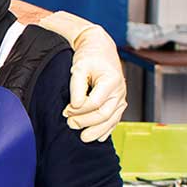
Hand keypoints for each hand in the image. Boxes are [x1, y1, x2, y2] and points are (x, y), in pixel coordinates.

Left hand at [65, 26, 128, 141]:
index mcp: (111, 81)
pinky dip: (107, 129)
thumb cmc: (89, 56)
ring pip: (111, 120)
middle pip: (104, 114)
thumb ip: (77, 87)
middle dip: (86, 122)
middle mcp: (119, 91)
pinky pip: (115, 119)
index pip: (95, 103)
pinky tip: (99, 137)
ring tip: (83, 137)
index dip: (79, 110)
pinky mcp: (118, 102)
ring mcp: (120, 98)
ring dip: (97, 131)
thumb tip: (75, 106)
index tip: (66, 110)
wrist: (100, 49)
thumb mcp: (79, 67)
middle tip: (70, 124)